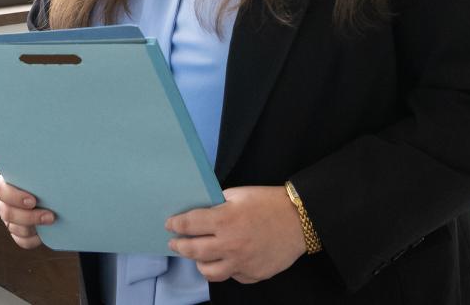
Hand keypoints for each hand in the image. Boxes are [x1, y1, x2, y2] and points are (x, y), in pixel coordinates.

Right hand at [0, 174, 56, 249]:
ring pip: (14, 228)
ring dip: (33, 227)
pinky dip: (33, 239)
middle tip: (50, 215)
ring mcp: (9, 218)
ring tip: (51, 221)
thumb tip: (53, 171)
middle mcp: (4, 202)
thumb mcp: (39, 173)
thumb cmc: (44, 177)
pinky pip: (22, 241)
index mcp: (5, 184)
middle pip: (7, 213)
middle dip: (29, 216)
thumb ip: (38, 173)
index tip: (33, 201)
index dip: (15, 198)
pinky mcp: (17, 232)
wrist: (51, 192)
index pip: (0, 191)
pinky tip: (44, 234)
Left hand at [165, 185, 306, 283]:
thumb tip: (200, 211)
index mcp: (224, 219)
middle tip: (174, 243)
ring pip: (208, 271)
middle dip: (179, 246)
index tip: (169, 225)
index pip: (189, 225)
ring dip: (199, 263)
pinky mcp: (253, 274)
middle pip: (193, 250)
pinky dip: (226, 267)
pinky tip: (226, 259)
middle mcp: (230, 244)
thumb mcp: (239, 194)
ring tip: (198, 256)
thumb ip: (218, 204)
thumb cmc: (269, 202)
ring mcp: (241, 263)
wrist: (300, 220)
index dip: (175, 225)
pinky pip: (232, 275)